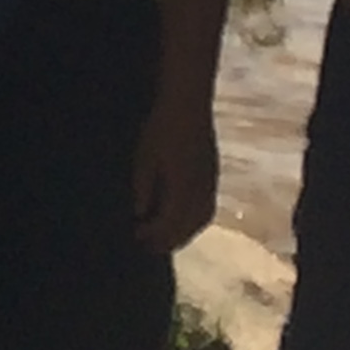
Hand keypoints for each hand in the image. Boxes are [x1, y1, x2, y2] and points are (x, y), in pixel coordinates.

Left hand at [131, 89, 218, 249]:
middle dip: (167, 241)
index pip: (168, 224)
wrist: (189, 103)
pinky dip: (194, 222)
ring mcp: (210, 183)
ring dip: (183, 235)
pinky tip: (183, 219)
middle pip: (186, 228)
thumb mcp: (144, 157)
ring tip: (165, 239)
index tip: (136, 237)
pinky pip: (207, 209)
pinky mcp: (213, 175)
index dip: (152, 235)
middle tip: (148, 246)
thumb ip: (143, 188)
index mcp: (182, 189)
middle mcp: (200, 191)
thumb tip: (140, 214)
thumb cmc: (162, 127)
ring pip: (200, 220)